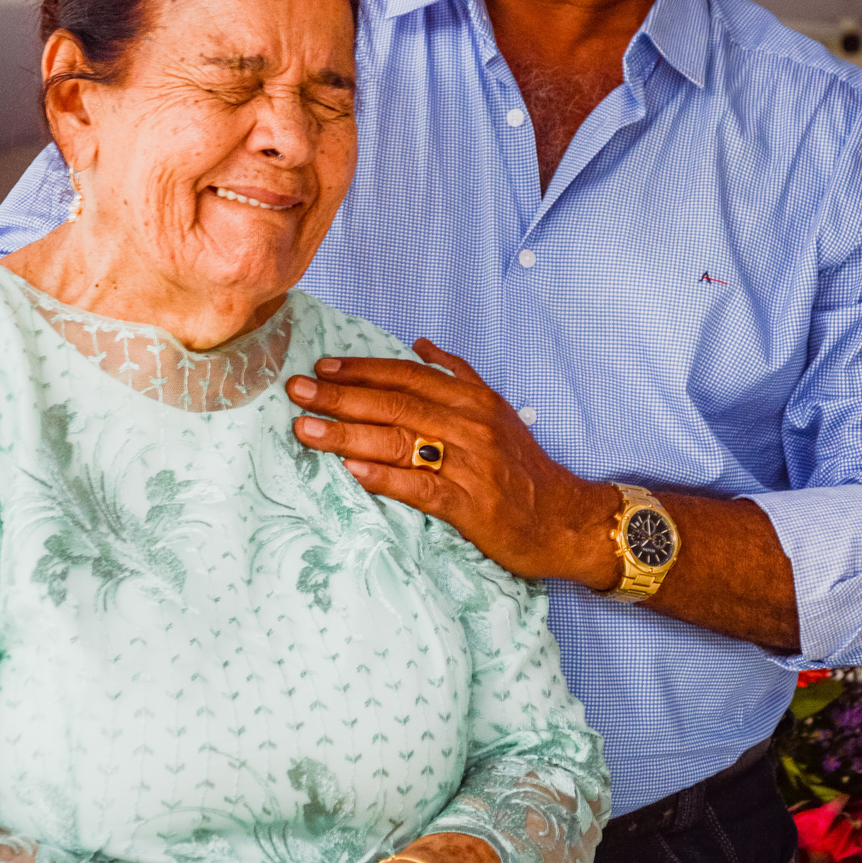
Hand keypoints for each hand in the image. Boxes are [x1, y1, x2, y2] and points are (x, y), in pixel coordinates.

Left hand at [287, 341, 618, 585]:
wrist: (564, 519)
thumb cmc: (523, 467)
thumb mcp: (497, 410)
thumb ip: (458, 375)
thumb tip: (421, 344)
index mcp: (473, 399)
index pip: (408, 376)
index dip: (362, 370)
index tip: (322, 367)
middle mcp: (471, 425)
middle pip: (395, 404)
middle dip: (341, 396)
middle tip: (297, 391)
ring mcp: (471, 465)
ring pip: (400, 443)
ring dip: (347, 435)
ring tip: (306, 430)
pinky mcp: (471, 505)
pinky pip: (421, 488)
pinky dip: (385, 478)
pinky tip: (352, 473)